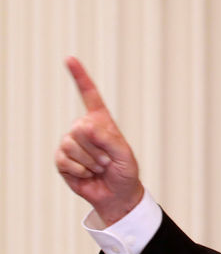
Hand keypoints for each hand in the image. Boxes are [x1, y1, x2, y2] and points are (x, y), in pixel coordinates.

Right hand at [55, 56, 143, 224]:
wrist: (116, 194)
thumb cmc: (125, 172)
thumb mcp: (125, 154)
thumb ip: (109, 139)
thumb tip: (85, 127)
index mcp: (100, 121)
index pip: (89, 95)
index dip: (79, 77)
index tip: (69, 59)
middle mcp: (83, 128)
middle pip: (82, 129)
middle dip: (98, 149)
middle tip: (107, 161)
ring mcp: (70, 143)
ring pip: (73, 146)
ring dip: (91, 162)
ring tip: (99, 167)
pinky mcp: (62, 160)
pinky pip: (66, 161)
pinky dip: (81, 171)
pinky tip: (87, 174)